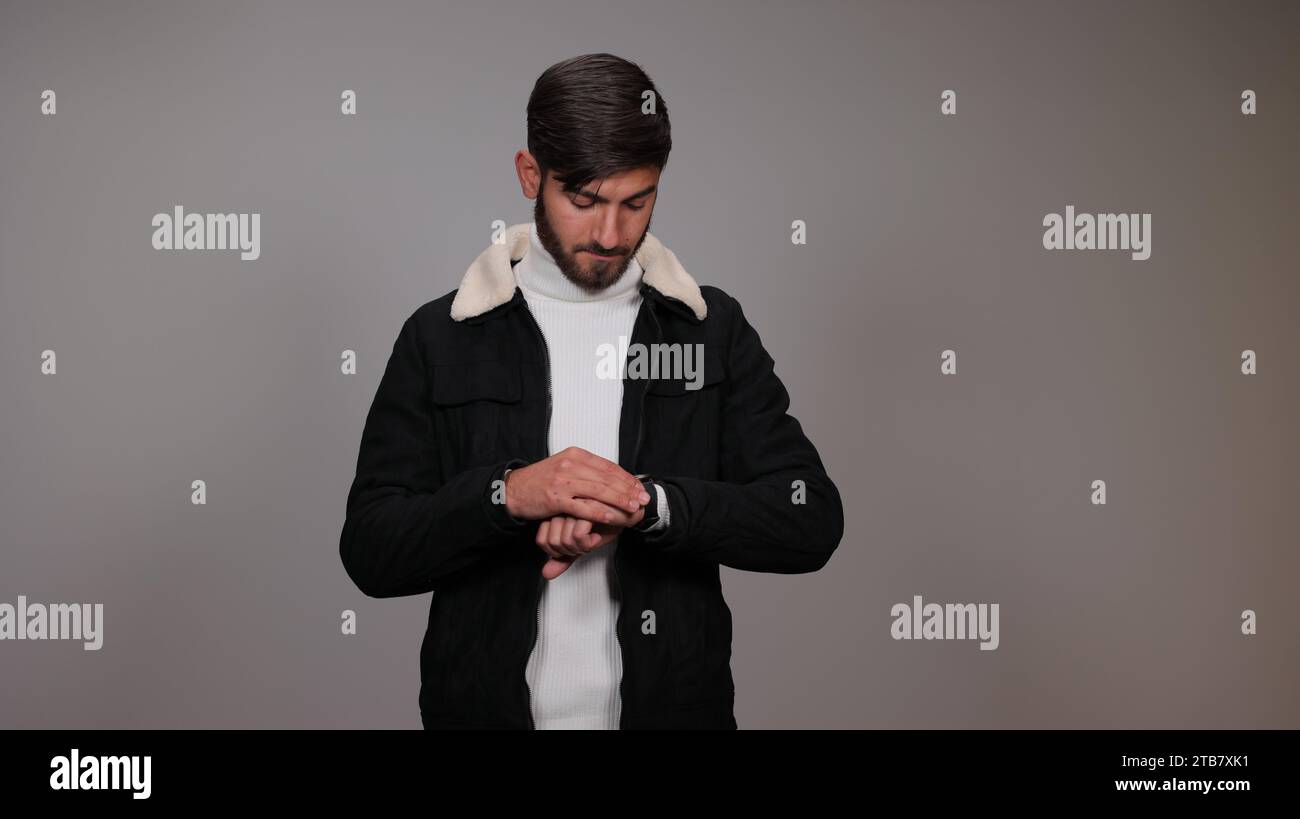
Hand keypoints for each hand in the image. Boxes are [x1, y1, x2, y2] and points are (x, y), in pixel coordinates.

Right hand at [505, 446, 649, 525]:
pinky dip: (601, 513)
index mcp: (575, 455)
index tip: (640, 487)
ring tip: (634, 509)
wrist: (514, 489)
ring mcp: (563, 482)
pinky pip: (584, 507)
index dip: (627, 478)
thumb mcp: (565, 466)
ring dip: (620, 501)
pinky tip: (613, 518)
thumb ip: (586, 469)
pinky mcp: (556, 499)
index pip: (608, 466)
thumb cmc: (541, 480)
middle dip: (628, 490)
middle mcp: (571, 465)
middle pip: (607, 478)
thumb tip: (612, 477)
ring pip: (599, 492)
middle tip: (643, 499)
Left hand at [537, 508, 644, 579]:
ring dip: (580, 549)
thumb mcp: (581, 544)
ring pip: (563, 540)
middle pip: (552, 543)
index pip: (542, 540)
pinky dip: (588, 543)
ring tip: (591, 541)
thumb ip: (563, 558)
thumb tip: (546, 574)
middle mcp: (562, 508)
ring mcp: (573, 507)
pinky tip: (597, 537)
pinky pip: (576, 536)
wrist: (630, 510)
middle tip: (584, 546)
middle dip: (570, 552)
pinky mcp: (585, 508)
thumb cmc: (606, 524)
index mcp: (557, 512)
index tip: (574, 548)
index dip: (557, 552)